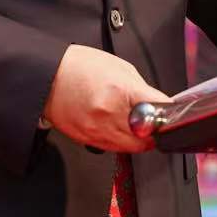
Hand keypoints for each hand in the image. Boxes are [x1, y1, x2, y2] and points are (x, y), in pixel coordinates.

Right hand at [43, 45, 169, 153]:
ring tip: (135, 125)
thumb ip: (141, 88)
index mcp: (121, 91)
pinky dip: (121, 142)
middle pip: (147, 137)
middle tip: (153, 122)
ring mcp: (98, 130)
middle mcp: (110, 114)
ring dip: (139, 139)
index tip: (169, 113)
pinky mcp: (88, 140)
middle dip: (154, 130)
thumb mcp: (120, 68)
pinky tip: (118, 128)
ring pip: (132, 147)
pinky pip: (114, 149)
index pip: (158, 111)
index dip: (168, 113)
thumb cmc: (79, 67)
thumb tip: (156, 103)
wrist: (47, 78)